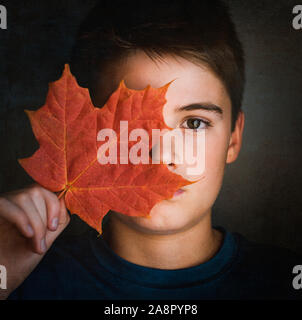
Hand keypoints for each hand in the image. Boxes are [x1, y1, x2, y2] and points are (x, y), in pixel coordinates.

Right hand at [0, 184, 69, 298]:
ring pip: (25, 197)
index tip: (53, 227)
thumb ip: (59, 219)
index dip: (54, 205)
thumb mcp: (47, 237)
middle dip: (43, 221)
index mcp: (28, 204)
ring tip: (33, 246)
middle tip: (39, 245)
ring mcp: (2, 204)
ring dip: (35, 223)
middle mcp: (14, 200)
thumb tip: (65, 200)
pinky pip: (6, 205)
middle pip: (37, 192)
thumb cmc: (21, 258)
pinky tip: (27, 234)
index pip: (46, 188)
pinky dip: (21, 218)